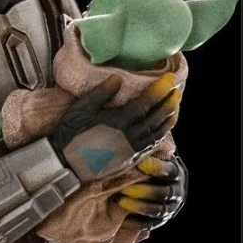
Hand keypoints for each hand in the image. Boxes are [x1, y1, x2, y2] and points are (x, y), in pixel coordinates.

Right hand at [48, 73, 181, 178]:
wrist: (66, 165)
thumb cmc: (70, 135)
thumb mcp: (80, 109)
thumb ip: (100, 93)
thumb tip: (118, 79)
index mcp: (119, 122)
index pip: (146, 102)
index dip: (160, 89)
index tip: (170, 78)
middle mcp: (130, 136)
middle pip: (157, 117)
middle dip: (169, 102)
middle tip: (176, 90)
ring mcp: (131, 149)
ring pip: (157, 132)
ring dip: (168, 118)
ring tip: (175, 106)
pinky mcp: (130, 159)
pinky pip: (151, 145)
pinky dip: (160, 133)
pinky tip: (163, 127)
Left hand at [116, 155, 187, 230]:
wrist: (147, 181)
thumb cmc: (142, 163)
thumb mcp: (149, 155)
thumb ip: (144, 150)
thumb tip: (132, 135)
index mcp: (176, 172)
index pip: (170, 171)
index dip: (156, 168)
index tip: (139, 163)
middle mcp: (177, 191)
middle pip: (165, 192)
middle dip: (145, 191)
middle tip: (124, 187)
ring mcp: (170, 208)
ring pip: (158, 210)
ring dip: (139, 206)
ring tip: (120, 201)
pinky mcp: (160, 221)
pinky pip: (149, 224)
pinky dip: (136, 222)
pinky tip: (121, 218)